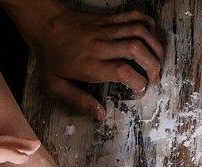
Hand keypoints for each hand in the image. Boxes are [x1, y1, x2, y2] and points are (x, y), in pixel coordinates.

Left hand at [21, 5, 163, 119]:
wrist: (43, 24)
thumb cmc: (50, 58)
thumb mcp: (55, 85)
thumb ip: (78, 101)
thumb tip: (101, 115)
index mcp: (90, 64)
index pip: (123, 71)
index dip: (138, 83)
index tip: (140, 91)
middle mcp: (101, 45)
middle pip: (136, 49)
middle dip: (153, 66)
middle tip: (155, 79)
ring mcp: (106, 29)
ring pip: (139, 32)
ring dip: (155, 47)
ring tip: (158, 62)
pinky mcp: (109, 19)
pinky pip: (134, 16)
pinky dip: (148, 25)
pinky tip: (151, 38)